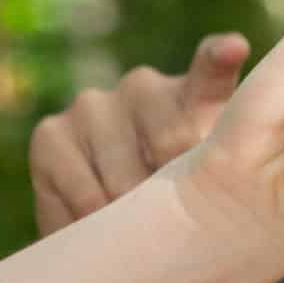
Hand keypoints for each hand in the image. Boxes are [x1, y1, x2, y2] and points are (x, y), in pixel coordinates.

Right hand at [27, 33, 251, 235]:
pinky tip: (100, 229)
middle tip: (178, 220)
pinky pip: (83, 194)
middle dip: (180, 195)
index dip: (221, 57)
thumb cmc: (179, 209)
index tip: (233, 49)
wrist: (113, 233)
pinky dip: (95, 225)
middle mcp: (144, 88)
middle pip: (172, 143)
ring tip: (139, 230)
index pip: (212, 67)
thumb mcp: (215, 192)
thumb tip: (223, 182)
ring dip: (134, 218)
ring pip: (124, 179)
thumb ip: (226, 172)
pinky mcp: (50, 134)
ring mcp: (93, 104)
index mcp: (197, 96)